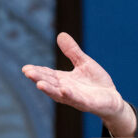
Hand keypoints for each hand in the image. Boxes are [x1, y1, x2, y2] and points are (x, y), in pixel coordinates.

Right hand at [22, 32, 136, 137]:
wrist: (112, 99)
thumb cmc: (95, 82)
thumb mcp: (84, 63)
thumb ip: (72, 51)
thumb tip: (60, 34)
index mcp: (63, 80)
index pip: (48, 75)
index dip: (37, 72)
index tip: (26, 68)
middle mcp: (66, 90)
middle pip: (50, 84)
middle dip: (39, 78)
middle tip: (28, 72)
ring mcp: (76, 98)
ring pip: (59, 94)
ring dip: (49, 89)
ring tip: (39, 84)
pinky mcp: (87, 103)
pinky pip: (77, 99)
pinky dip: (70, 95)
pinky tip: (64, 90)